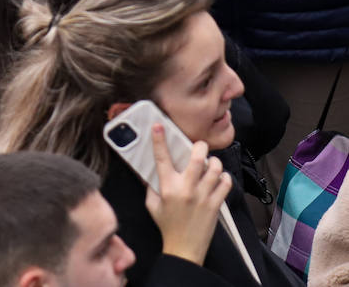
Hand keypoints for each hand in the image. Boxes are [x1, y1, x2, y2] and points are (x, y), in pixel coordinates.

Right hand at [145, 128, 230, 265]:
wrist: (184, 248)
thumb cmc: (167, 226)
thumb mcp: (152, 205)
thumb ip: (151, 187)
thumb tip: (149, 171)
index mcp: (167, 187)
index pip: (162, 158)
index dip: (159, 140)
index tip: (158, 126)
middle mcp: (186, 189)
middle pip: (196, 158)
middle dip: (199, 146)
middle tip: (198, 145)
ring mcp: (203, 196)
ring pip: (215, 169)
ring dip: (213, 162)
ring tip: (210, 163)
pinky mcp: (216, 204)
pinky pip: (226, 184)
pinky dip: (225, 177)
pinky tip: (220, 178)